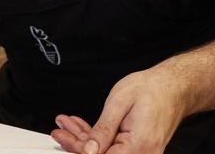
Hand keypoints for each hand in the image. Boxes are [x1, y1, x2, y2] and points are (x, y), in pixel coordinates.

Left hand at [51, 67, 185, 153]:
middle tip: (60, 128)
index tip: (61, 136)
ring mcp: (142, 153)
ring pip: (105, 151)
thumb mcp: (119, 103)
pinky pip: (113, 147)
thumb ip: (103, 129)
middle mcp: (143, 153)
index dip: (77, 148)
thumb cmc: (151, 89)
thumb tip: (87, 151)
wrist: (173, 87)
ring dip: (84, 139)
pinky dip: (96, 137)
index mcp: (139, 145)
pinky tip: (82, 127)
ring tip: (67, 124)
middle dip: (76, 142)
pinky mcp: (139, 149)